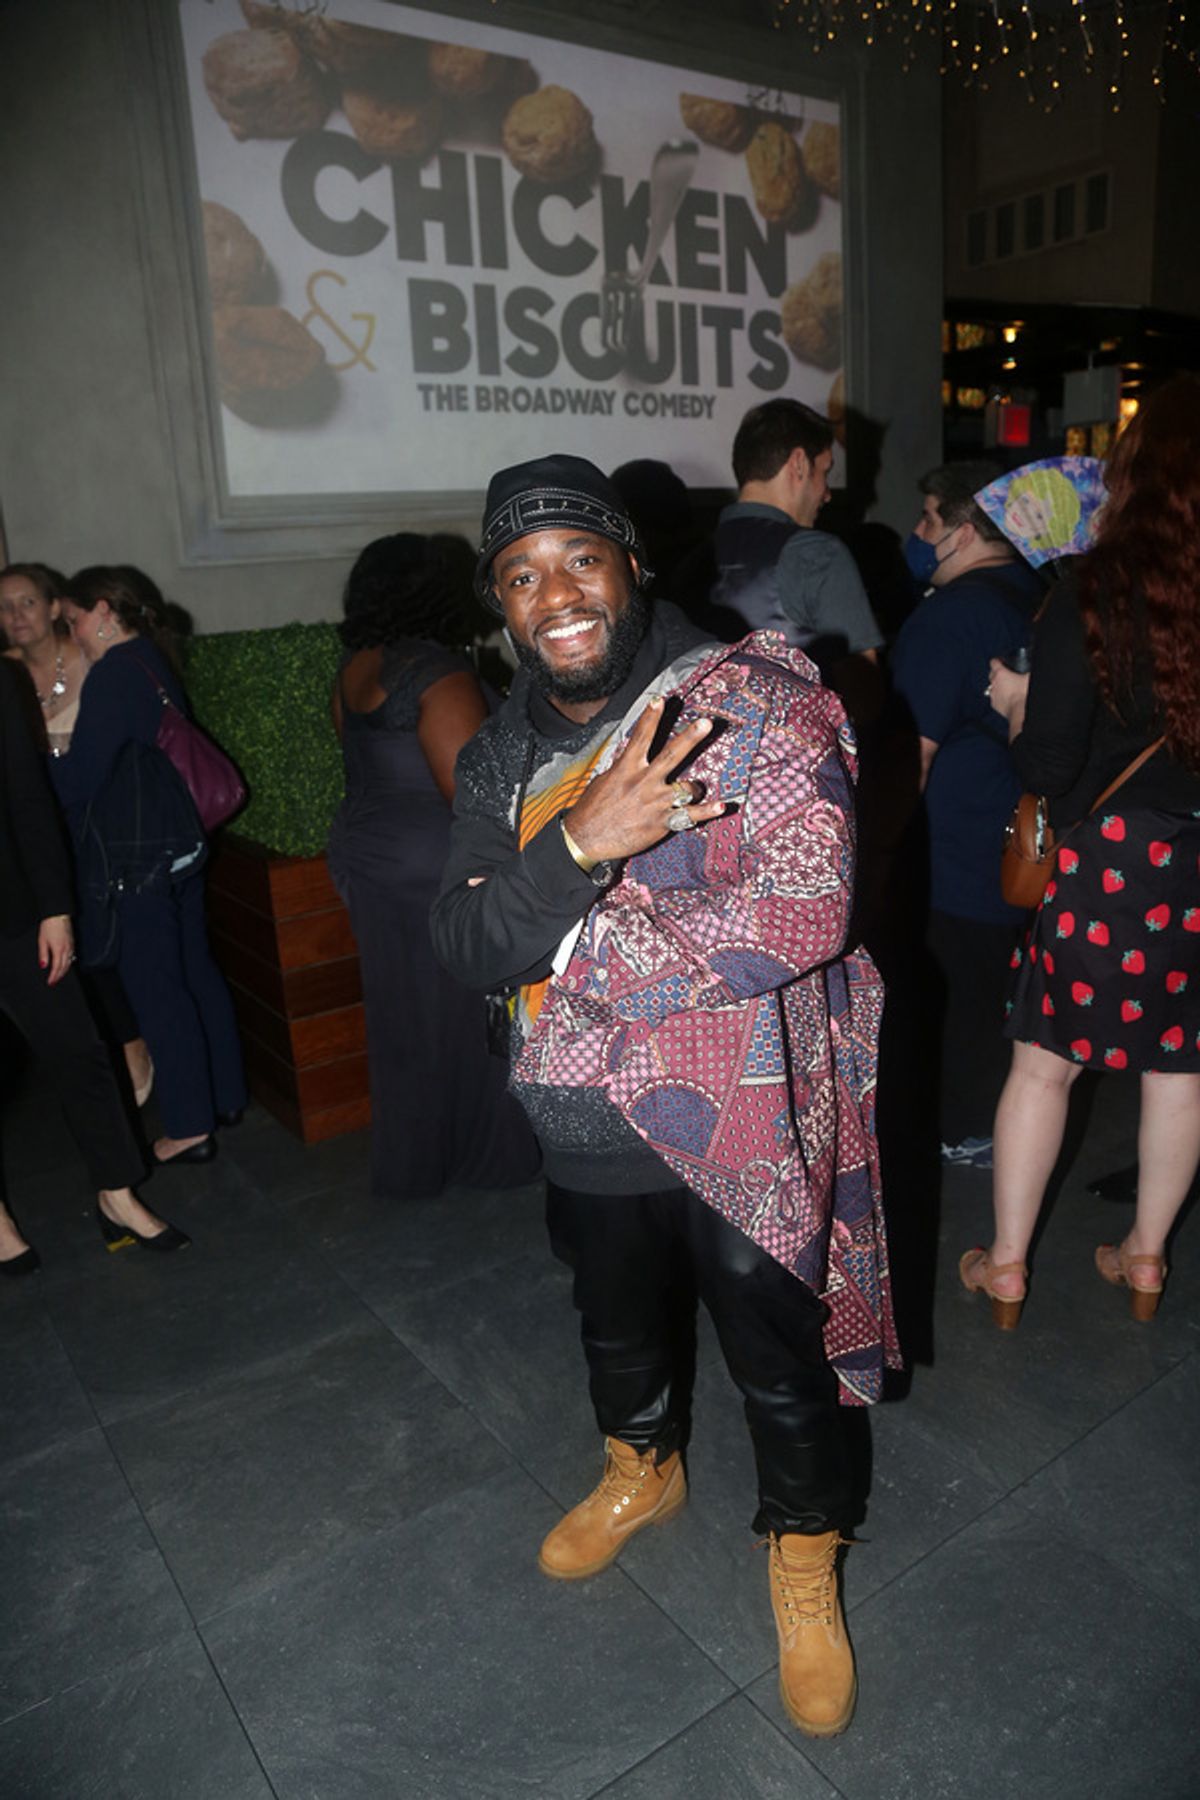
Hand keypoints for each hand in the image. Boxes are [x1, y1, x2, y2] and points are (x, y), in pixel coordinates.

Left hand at [38, 914, 74, 984]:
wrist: (58, 915)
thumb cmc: (49, 926)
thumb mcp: (42, 941)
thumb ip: (43, 955)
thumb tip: (43, 966)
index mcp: (58, 950)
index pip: (56, 967)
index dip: (53, 976)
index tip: (50, 982)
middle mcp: (66, 950)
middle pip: (64, 967)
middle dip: (59, 976)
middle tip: (54, 982)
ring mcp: (71, 946)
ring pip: (69, 963)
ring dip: (64, 971)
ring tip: (58, 976)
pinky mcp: (72, 943)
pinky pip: (72, 957)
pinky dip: (68, 963)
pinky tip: (65, 964)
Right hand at [564, 698, 725, 861]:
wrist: (586, 840)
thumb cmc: (592, 810)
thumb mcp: (604, 781)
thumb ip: (623, 768)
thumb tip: (633, 758)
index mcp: (626, 768)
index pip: (640, 737)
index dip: (650, 717)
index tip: (660, 700)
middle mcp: (644, 782)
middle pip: (672, 754)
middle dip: (690, 737)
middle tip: (706, 722)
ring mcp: (655, 802)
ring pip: (688, 787)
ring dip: (696, 788)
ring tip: (697, 790)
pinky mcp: (662, 822)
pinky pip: (691, 815)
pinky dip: (708, 811)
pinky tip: (722, 806)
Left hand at [986, 658, 1028, 731]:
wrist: (1021, 711)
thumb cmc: (1024, 693)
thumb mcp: (1029, 676)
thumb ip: (1028, 670)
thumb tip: (1033, 667)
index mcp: (1001, 673)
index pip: (994, 662)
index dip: (998, 660)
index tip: (1002, 661)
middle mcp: (994, 683)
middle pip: (991, 674)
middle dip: (997, 673)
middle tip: (1006, 674)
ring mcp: (993, 695)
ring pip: (992, 687)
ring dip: (998, 686)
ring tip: (1007, 687)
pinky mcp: (994, 705)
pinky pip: (995, 698)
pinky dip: (999, 697)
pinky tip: (1007, 698)